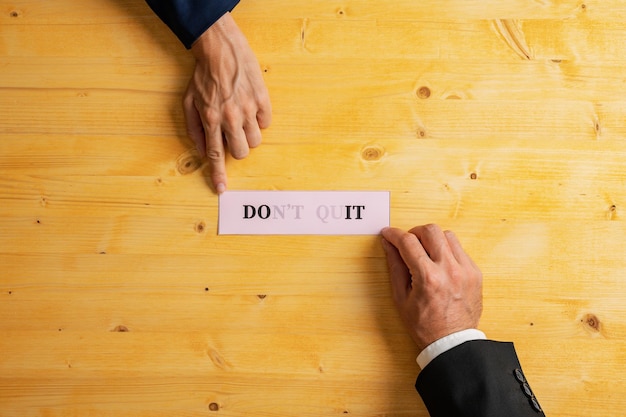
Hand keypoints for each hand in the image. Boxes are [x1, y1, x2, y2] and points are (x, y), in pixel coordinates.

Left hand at [184, 13, 271, 193]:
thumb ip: (193, 128)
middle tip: (233, 136)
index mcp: (210, 119)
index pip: (215, 154)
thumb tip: (201, 150)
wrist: (221, 49)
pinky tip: (251, 107)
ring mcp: (248, 109)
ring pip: (256, 141)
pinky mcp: (262, 100)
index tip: (221, 189)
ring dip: (249, 135)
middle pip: (241, 152)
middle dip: (237, 149)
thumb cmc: (203, 75)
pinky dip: (259, 120)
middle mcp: (230, 117)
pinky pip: (266, 123)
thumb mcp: (188, 101)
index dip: (218, 174)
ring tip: (242, 119)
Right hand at [381, 224, 482, 351]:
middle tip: (407, 243)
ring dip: (432, 240)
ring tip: (425, 254)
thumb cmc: (425, 325)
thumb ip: (395, 267)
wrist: (453, 342)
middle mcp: (450, 270)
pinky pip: (459, 250)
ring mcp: (466, 270)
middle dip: (414, 232)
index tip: (388, 233)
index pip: (408, 242)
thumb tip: (389, 245)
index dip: (394, 234)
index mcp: (428, 278)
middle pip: (430, 230)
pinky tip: (439, 264)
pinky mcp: (475, 273)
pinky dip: (446, 251)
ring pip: (447, 236)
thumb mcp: (401, 298)